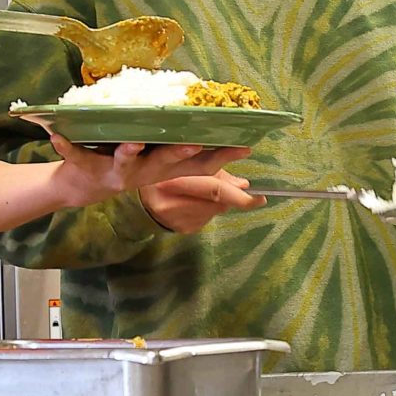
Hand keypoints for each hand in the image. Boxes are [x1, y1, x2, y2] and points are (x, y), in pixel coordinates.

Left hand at [44, 135, 247, 209]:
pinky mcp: (85, 167)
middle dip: (180, 152)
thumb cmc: (125, 161)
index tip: (245, 144)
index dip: (222, 155)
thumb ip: (180, 143)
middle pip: (166, 163)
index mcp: (162, 167)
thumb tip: (211, 119)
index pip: (197, 164)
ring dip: (130, 152)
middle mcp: (144, 173)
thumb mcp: (156, 157)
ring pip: (126, 162)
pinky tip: (57, 135)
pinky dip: (66, 147)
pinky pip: (76, 156)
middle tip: (196, 140)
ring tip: (132, 141)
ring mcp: (115, 172)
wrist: (81, 187)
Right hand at [141, 170, 262, 232]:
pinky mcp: (182, 229)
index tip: (259, 195)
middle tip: (256, 198)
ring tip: (212, 193)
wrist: (137, 205)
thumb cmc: (160, 177)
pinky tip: (199, 203)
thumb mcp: (181, 166)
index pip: (214, 188)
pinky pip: (206, 218)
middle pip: (218, 202)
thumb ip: (212, 172)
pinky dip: (210, 209)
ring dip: (222, 202)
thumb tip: (243, 184)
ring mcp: (178, 220)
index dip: (238, 192)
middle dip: (237, 198)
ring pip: (215, 210)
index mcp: (173, 181)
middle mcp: (174, 203)